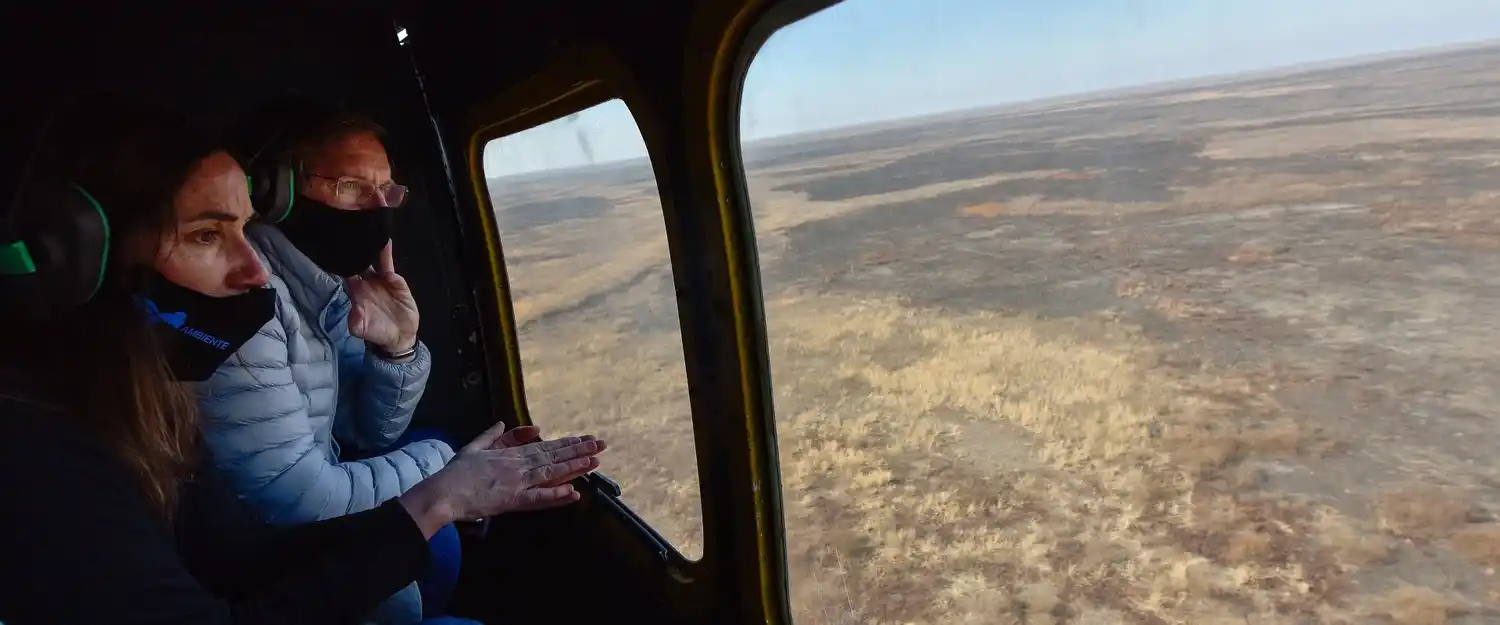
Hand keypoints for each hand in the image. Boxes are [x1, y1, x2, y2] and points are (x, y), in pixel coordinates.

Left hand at [348, 242, 418, 354]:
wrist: (399, 336)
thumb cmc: (376, 331)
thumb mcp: (361, 329)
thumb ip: (356, 321)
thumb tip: (353, 310)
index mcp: (356, 291)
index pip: (346, 272)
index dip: (342, 261)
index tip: (337, 247)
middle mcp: (367, 282)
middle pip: (360, 262)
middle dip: (356, 249)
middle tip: (352, 232)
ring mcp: (382, 280)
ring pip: (376, 260)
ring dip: (373, 248)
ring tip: (370, 231)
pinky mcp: (397, 282)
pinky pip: (390, 267)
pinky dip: (387, 256)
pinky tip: (386, 242)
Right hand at [397, 420, 606, 536]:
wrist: (443, 492)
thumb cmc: (456, 473)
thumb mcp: (473, 446)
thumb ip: (491, 435)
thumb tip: (502, 422)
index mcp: (510, 454)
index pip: (545, 447)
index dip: (566, 443)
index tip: (585, 439)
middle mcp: (518, 466)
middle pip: (553, 456)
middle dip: (579, 450)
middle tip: (601, 444)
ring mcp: (517, 482)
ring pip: (551, 472)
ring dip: (574, 467)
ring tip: (595, 461)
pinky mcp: (512, 500)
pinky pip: (538, 499)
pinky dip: (556, 496)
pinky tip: (573, 493)